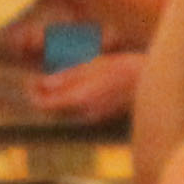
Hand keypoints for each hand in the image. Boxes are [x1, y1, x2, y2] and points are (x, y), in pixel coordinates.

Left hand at [28, 49, 143, 119]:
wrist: (153, 82)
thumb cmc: (122, 68)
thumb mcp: (92, 65)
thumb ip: (66, 76)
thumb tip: (41, 84)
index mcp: (80, 99)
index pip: (44, 105)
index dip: (32, 94)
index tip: (30, 80)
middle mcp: (85, 114)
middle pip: (52, 112)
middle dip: (43, 97)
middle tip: (38, 80)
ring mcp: (93, 118)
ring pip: (64, 113)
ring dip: (55, 100)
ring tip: (55, 82)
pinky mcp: (101, 118)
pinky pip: (77, 112)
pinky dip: (69, 102)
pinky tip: (75, 87)